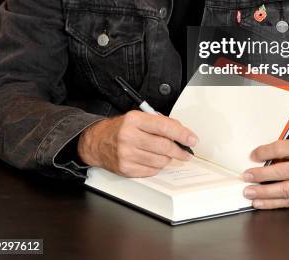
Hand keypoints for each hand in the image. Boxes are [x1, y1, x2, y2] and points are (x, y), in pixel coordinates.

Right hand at [77, 111, 197, 176]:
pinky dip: (157, 166)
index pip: (164, 127)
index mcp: (134, 120)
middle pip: (164, 146)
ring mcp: (127, 155)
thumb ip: (159, 122)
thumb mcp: (138, 117)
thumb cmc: (121, 128)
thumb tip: (181, 132)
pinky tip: (154, 160)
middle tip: (187, 152)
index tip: (192, 139)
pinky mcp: (126, 169)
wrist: (97, 142)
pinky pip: (151, 171)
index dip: (182, 134)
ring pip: (160, 160)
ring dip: (168, 158)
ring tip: (167, 153)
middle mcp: (129, 137)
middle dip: (180, 150)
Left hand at [242, 138, 288, 208]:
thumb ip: (285, 150)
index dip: (265, 152)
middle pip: (282, 171)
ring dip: (264, 193)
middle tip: (247, 176)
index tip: (252, 156)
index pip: (282, 149)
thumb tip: (260, 158)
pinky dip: (272, 203)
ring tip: (249, 192)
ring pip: (285, 190)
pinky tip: (259, 203)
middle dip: (262, 175)